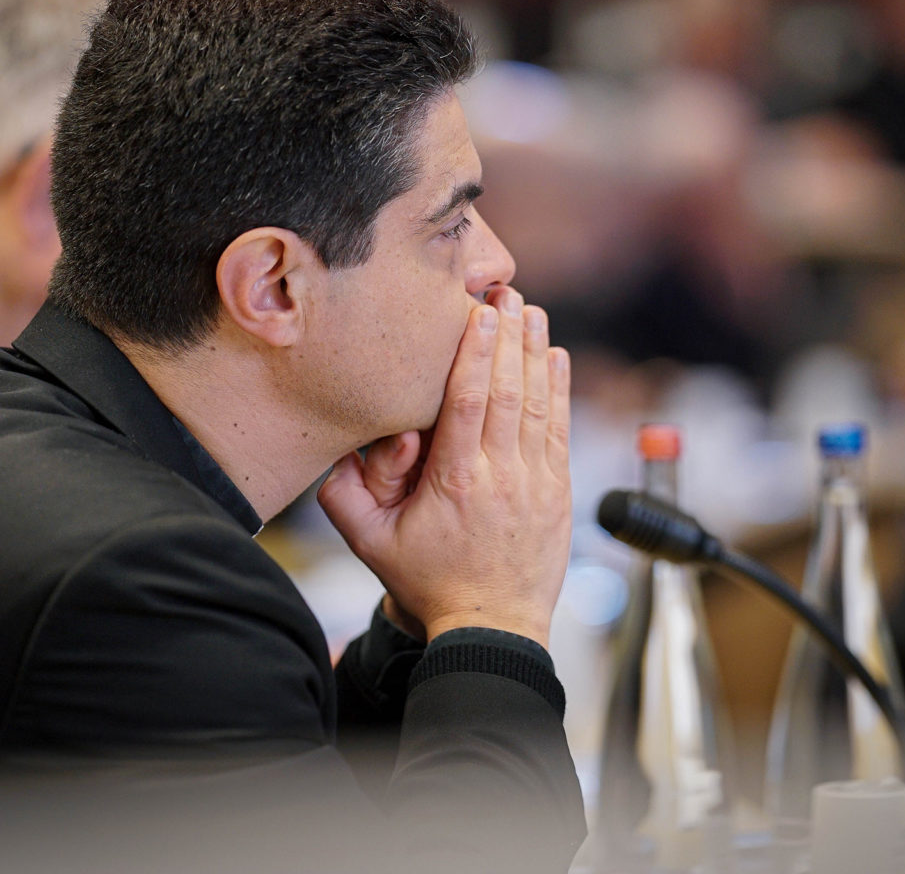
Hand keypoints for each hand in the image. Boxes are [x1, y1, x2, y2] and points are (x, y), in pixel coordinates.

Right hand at [317, 288, 571, 646]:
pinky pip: (559, 429)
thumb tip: (329, 453)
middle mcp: (498, 476)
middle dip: (506, 336)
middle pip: (505, 392)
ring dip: (535, 353)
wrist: (493, 626)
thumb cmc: (431, 584)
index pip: (464, 403)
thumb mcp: (373, 547)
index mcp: (453, 483)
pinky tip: (557, 357)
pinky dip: (560, 389)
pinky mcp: (557, 490)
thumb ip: (343, 500)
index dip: (473, 352)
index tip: (477, 313)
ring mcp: (534, 482)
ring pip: (536, 404)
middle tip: (506, 293)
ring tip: (532, 312)